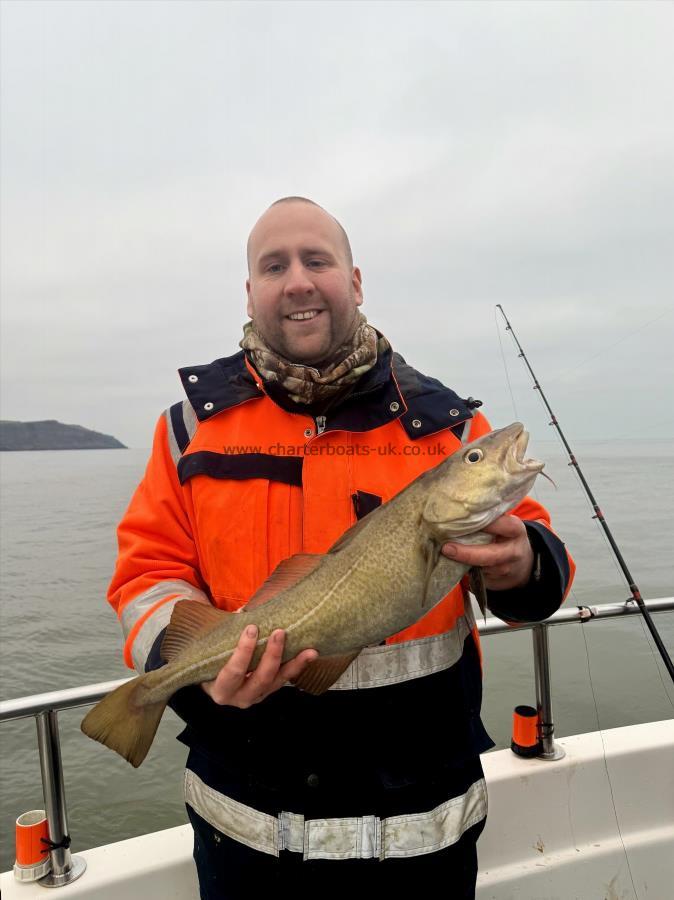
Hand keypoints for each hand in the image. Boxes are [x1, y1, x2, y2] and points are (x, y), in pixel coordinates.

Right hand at [201, 625, 317, 708]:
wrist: (216, 682)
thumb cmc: (212, 661)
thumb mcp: (212, 650)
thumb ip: (222, 632)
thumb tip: (234, 607)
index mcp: (221, 689)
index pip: (234, 671)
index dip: (243, 651)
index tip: (252, 628)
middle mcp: (240, 697)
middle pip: (261, 678)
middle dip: (272, 655)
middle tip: (279, 632)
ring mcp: (258, 696)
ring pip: (277, 681)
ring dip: (294, 664)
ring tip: (309, 651)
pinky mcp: (270, 691)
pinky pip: (285, 680)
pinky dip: (298, 667)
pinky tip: (310, 655)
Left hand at [441, 514, 533, 590]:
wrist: (522, 565)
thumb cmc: (505, 537)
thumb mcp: (505, 525)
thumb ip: (489, 518)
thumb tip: (459, 508)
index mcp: (515, 530)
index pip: (502, 525)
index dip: (485, 525)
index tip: (463, 521)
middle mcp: (513, 551)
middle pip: (490, 555)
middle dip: (467, 553)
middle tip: (446, 548)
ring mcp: (505, 568)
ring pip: (482, 568)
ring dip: (462, 562)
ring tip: (444, 553)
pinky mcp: (495, 581)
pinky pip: (477, 576)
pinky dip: (463, 569)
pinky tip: (451, 562)